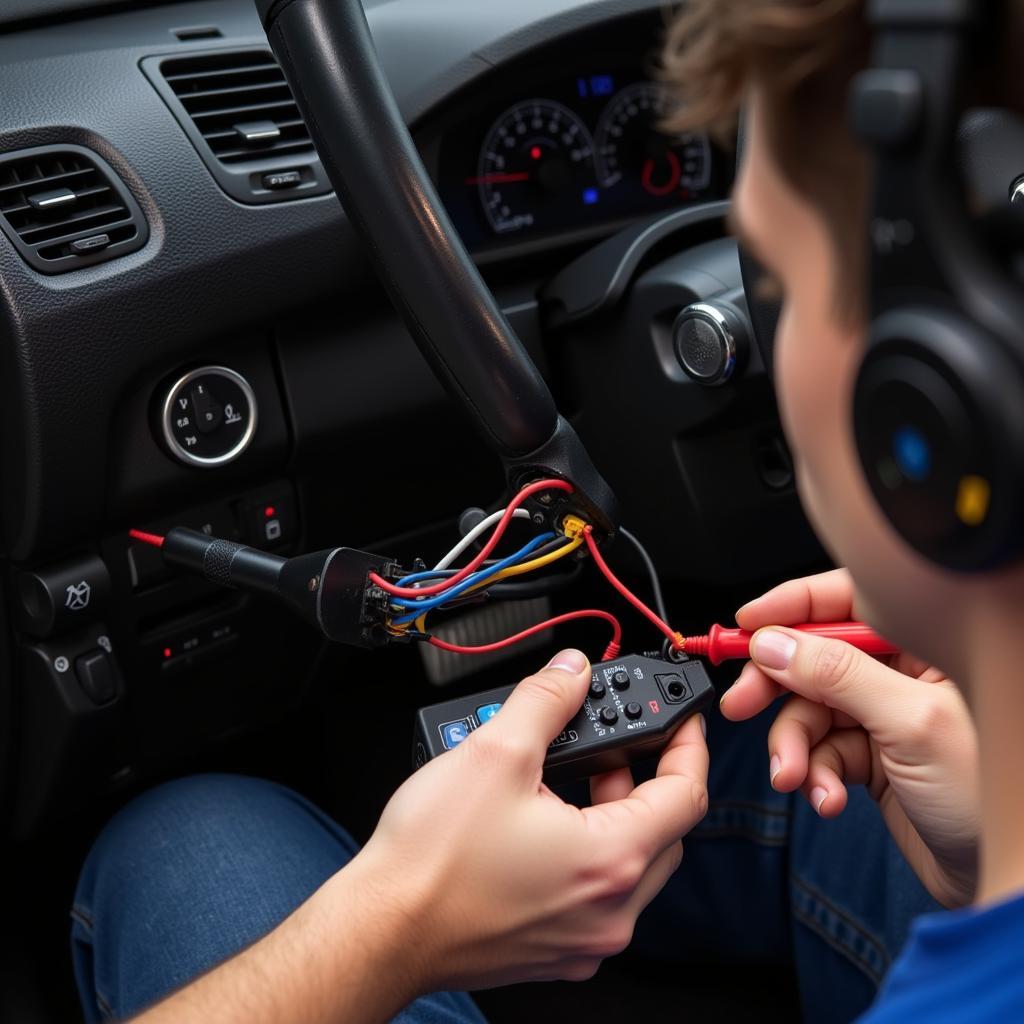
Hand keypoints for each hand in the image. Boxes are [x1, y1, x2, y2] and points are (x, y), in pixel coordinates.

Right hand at [358, 648, 708, 991]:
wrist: (380, 929)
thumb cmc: (432, 861)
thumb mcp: (495, 752)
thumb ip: (546, 700)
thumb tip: (572, 672)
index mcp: (612, 860)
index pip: (687, 794)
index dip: (688, 743)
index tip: (681, 717)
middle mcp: (610, 911)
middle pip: (664, 830)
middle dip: (643, 777)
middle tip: (610, 743)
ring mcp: (585, 938)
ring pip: (631, 863)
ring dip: (612, 813)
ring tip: (563, 775)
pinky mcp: (556, 950)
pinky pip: (597, 894)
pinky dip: (587, 852)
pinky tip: (542, 822)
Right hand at [721, 569, 978, 907]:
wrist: (1005, 879)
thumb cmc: (993, 794)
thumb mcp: (909, 721)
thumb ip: (836, 674)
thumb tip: (774, 643)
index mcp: (925, 645)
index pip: (845, 602)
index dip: (790, 608)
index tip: (745, 626)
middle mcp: (902, 674)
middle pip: (814, 658)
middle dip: (776, 687)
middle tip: (741, 705)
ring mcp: (885, 716)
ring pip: (810, 711)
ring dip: (794, 747)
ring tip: (793, 776)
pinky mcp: (873, 758)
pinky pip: (821, 752)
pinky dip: (814, 775)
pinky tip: (828, 797)